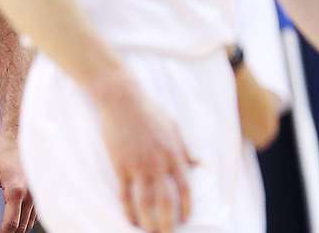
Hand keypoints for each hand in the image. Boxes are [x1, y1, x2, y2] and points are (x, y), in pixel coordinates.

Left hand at [0, 127, 35, 231]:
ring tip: (6, 226)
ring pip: (30, 222)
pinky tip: (17, 216)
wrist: (19, 135)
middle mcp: (31, 195)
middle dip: (10, 232)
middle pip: (22, 227)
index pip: (11, 224)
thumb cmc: (2, 151)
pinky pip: (35, 214)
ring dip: (18, 226)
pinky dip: (26, 219)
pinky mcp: (42, 191)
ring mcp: (39, 194)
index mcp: (15, 191)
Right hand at [95, 75, 196, 232]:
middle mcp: (158, 164)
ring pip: (146, 202)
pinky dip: (127, 208)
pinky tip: (129, 218)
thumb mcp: (173, 126)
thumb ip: (185, 148)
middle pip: (166, 201)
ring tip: (149, 232)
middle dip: (168, 222)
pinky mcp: (120, 164)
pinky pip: (125, 193)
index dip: (186, 207)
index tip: (185, 220)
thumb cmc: (148, 109)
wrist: (121, 99)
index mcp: (174, 155)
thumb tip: (198, 164)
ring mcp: (138, 166)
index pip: (185, 189)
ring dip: (148, 221)